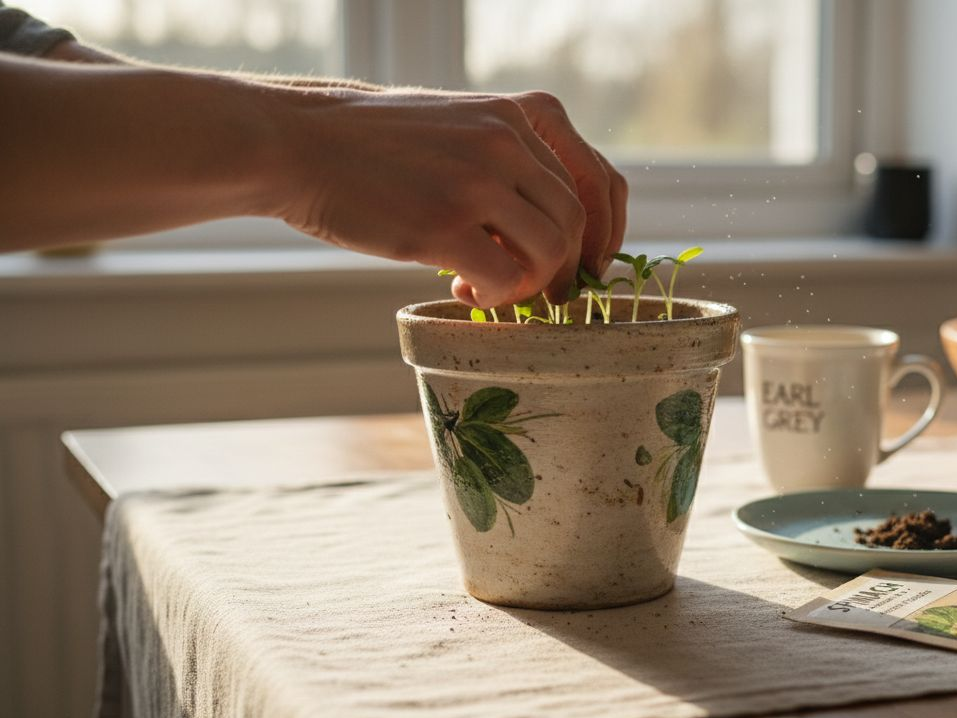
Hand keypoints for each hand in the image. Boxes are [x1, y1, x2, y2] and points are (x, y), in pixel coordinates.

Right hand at [275, 88, 622, 307]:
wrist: (298, 143)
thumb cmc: (371, 143)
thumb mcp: (456, 125)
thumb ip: (506, 159)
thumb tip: (548, 225)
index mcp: (514, 117)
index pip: (589, 182)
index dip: (594, 235)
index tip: (581, 265)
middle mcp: (504, 144)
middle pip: (572, 223)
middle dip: (561, 268)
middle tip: (531, 290)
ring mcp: (476, 183)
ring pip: (549, 253)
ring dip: (528, 284)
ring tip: (490, 286)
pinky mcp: (443, 224)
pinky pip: (505, 278)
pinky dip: (496, 297)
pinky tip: (465, 288)